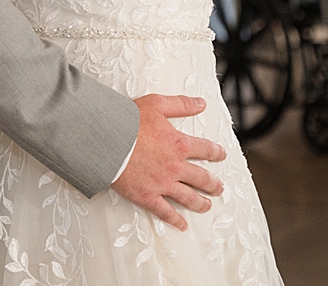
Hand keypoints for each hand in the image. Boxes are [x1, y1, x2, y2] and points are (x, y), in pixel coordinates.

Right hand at [111, 94, 224, 230]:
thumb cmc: (127, 121)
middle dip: (212, 184)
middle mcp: (175, 166)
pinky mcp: (148, 196)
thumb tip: (200, 104)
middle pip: (201, 178)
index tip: (220, 155)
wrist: (107, 140)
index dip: (215, 152)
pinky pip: (165, 211)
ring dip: (200, 202)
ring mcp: (163, 184)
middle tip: (218, 188)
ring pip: (188, 197)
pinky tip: (182, 224)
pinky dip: (175, 219)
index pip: (204, 149)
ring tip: (206, 206)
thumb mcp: (157, 104)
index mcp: (179, 144)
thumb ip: (181, 105)